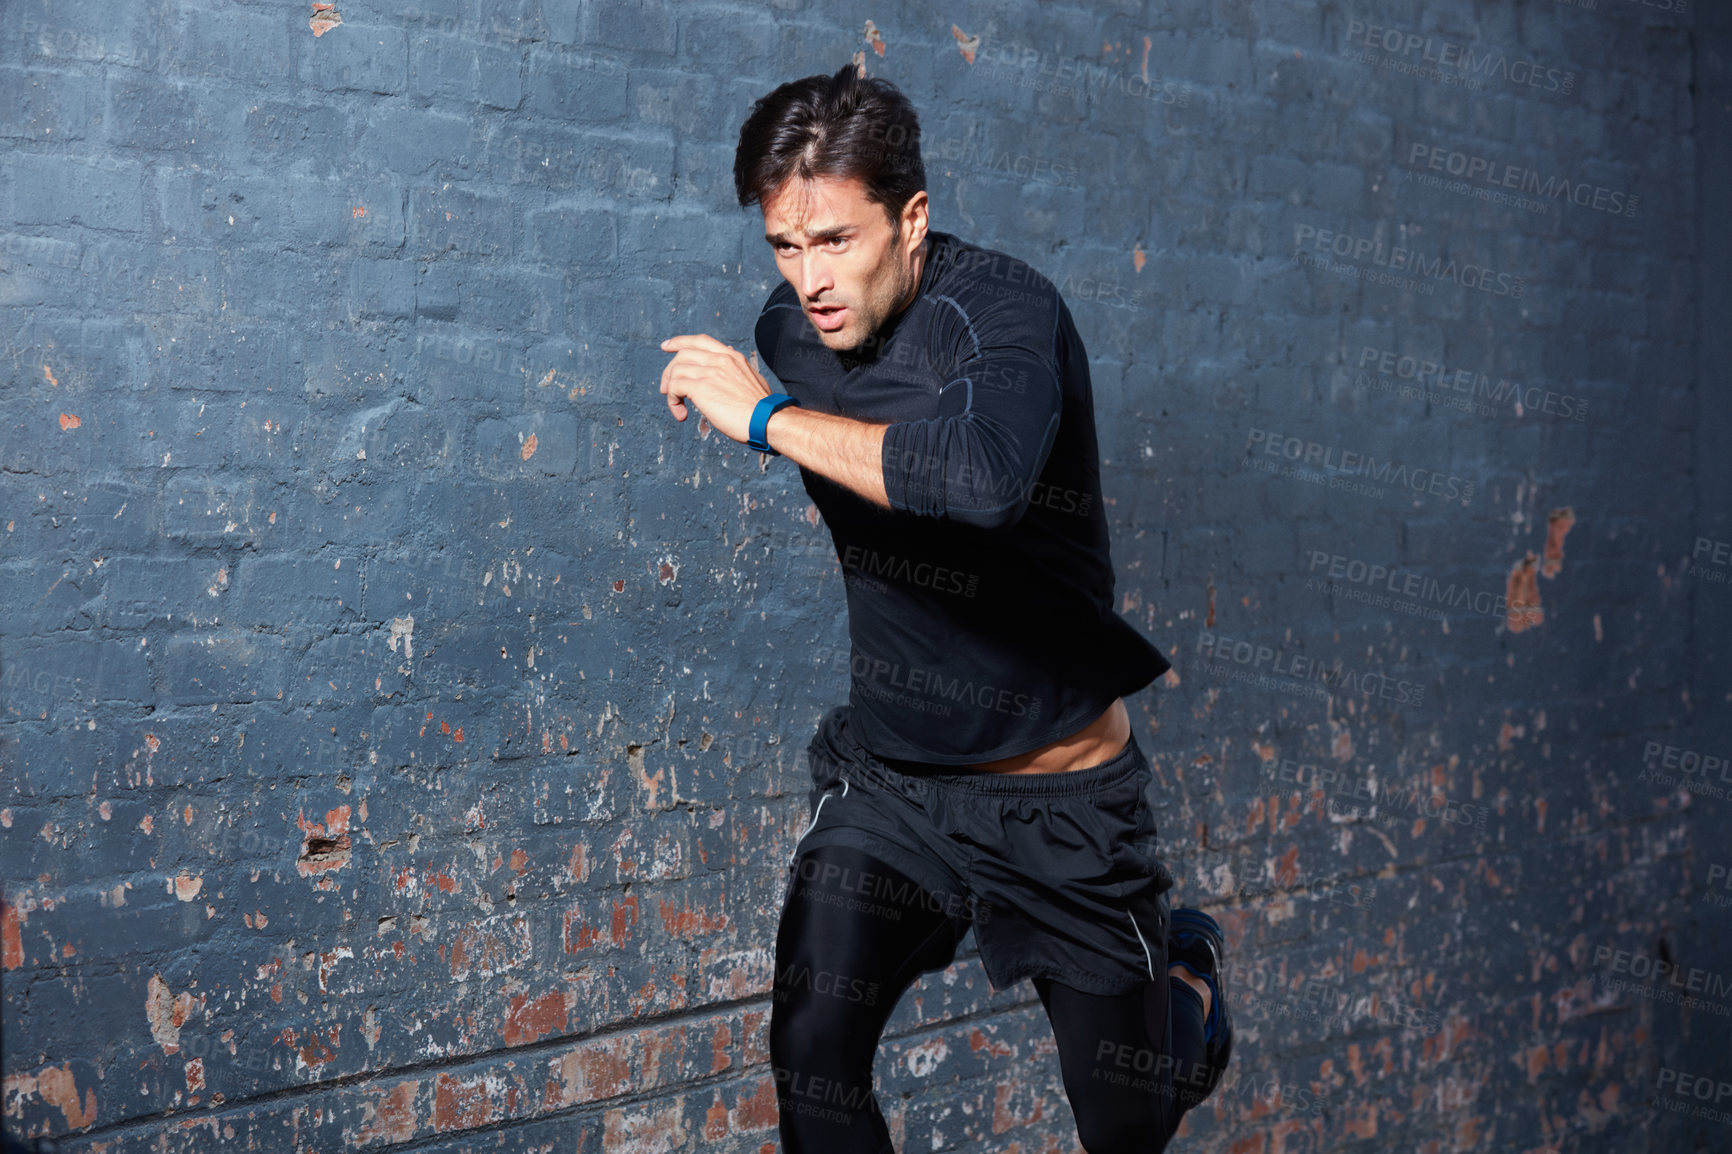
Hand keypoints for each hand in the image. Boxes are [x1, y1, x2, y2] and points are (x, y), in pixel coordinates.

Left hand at [659, 333, 773, 445]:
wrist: (767, 420)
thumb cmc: (761, 409)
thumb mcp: (751, 381)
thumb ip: (736, 372)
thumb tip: (730, 370)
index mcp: (732, 357)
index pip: (700, 341)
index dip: (680, 342)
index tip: (667, 346)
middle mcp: (720, 359)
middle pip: (683, 354)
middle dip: (669, 371)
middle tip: (666, 389)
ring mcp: (710, 372)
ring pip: (675, 371)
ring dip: (670, 390)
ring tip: (678, 407)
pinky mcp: (701, 387)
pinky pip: (674, 387)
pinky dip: (672, 401)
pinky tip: (681, 414)